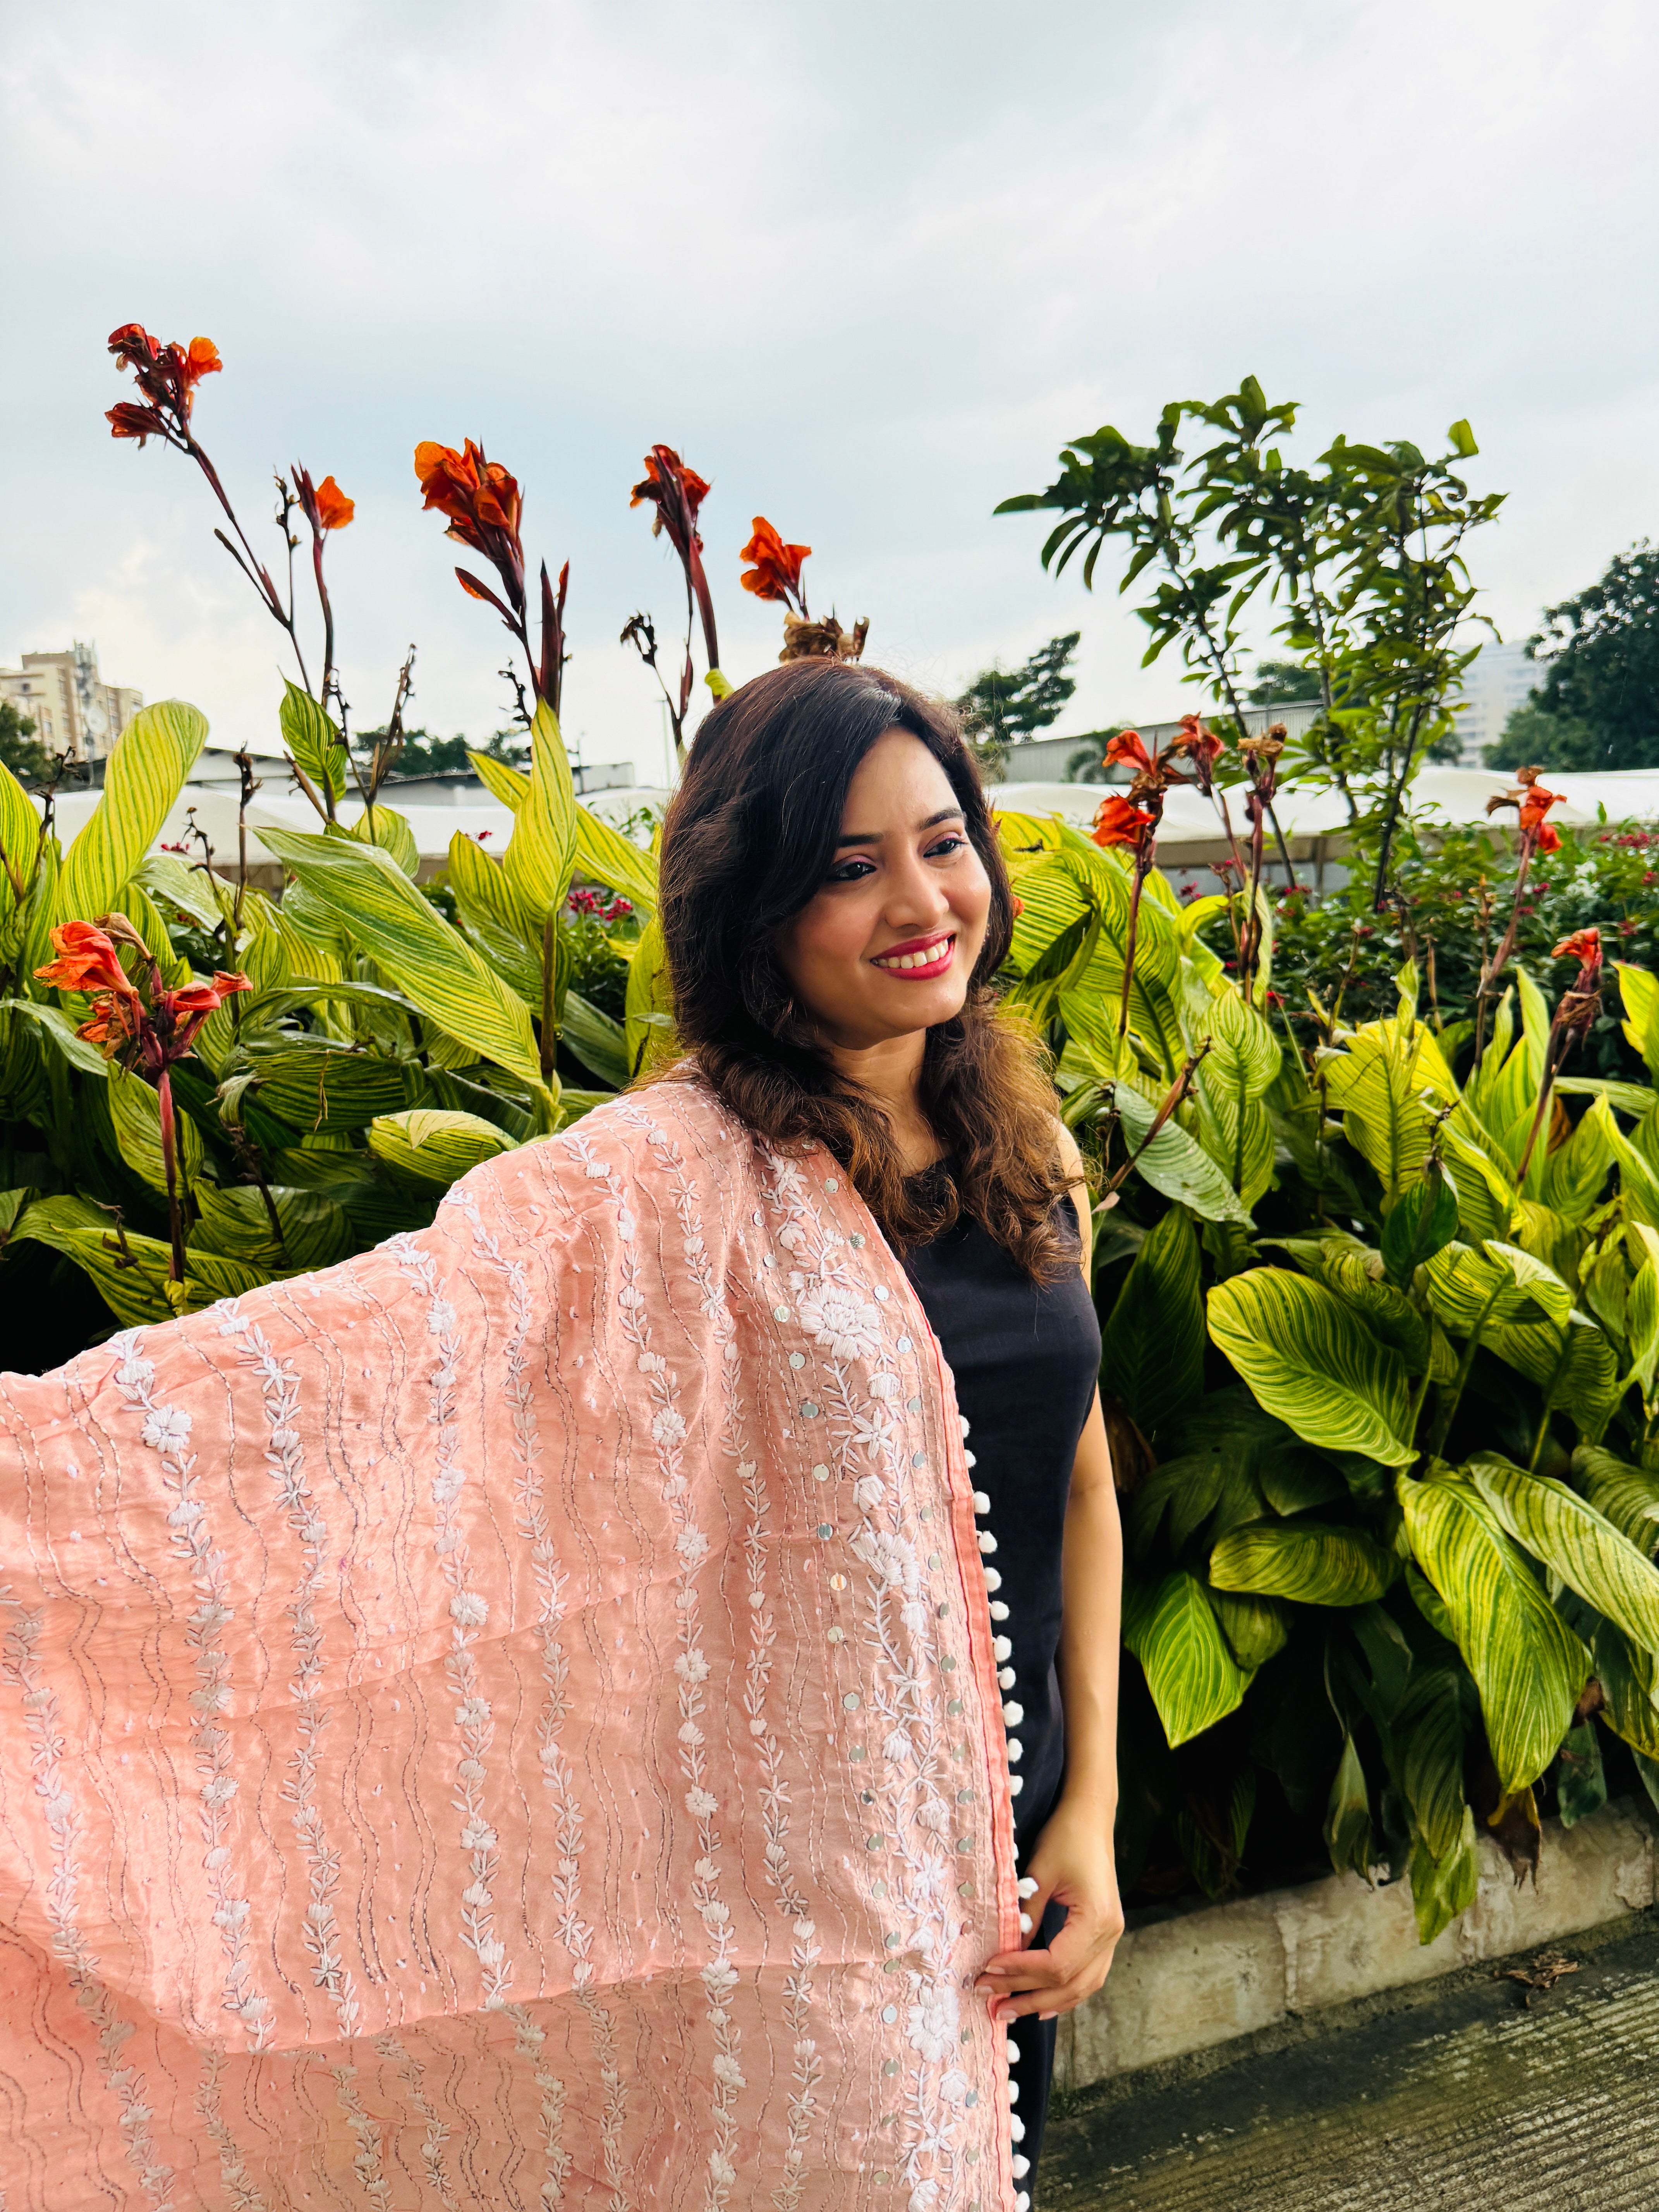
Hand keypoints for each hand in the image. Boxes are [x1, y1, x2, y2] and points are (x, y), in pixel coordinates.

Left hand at [974, 1794, 1123, 2024]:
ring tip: (1011, 2010)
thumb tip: (1003, 1954)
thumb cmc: (1065, 1837)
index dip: (1021, 1971)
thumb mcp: (1041, 1873)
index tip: (989, 1970)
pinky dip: (1065, 1993)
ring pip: (1082, 1987)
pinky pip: (1088, 1975)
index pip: (1057, 1964)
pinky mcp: (1105, 1934)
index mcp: (1096, 1919)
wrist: (1091, 1817)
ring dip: (1045, 2001)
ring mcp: (1111, 1937)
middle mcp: (1110, 1934)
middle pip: (1069, 1983)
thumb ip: (1025, 1915)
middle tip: (991, 2003)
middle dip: (1027, 1995)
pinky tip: (1043, 2003)